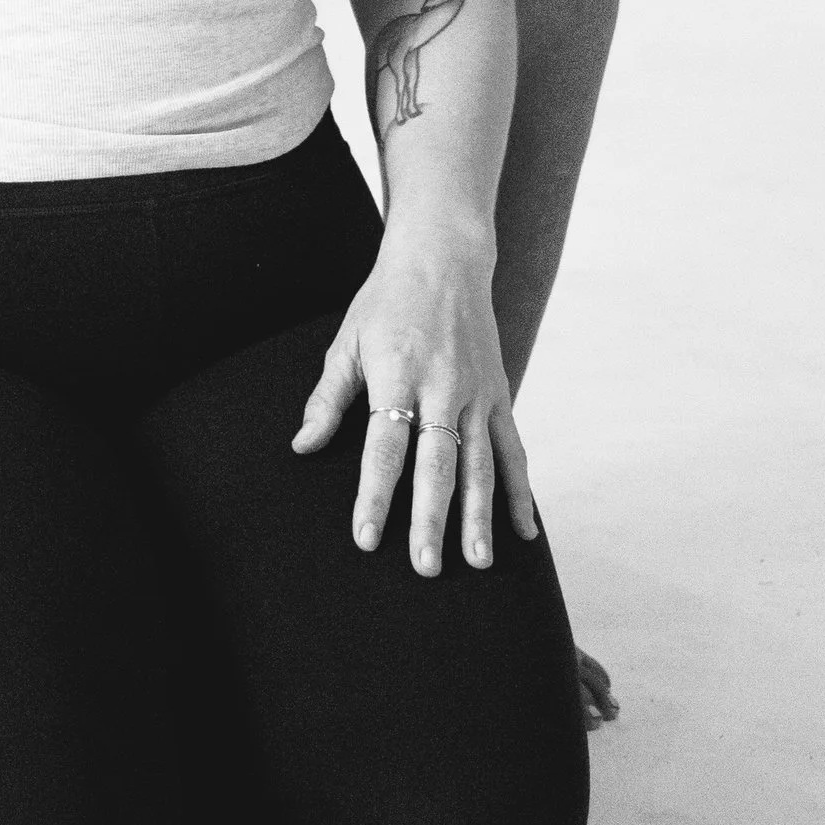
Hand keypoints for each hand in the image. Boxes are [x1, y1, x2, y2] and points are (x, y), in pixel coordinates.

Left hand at [292, 236, 535, 575]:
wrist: (443, 256)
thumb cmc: (386, 301)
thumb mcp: (348, 341)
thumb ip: (328, 398)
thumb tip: (302, 448)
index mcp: (397, 371)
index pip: (384, 444)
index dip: (375, 493)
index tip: (366, 538)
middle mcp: (442, 384)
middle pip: (436, 462)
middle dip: (430, 518)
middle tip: (425, 568)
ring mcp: (477, 391)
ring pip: (479, 463)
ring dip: (478, 515)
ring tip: (476, 563)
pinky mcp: (499, 393)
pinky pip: (512, 449)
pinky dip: (518, 491)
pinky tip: (522, 532)